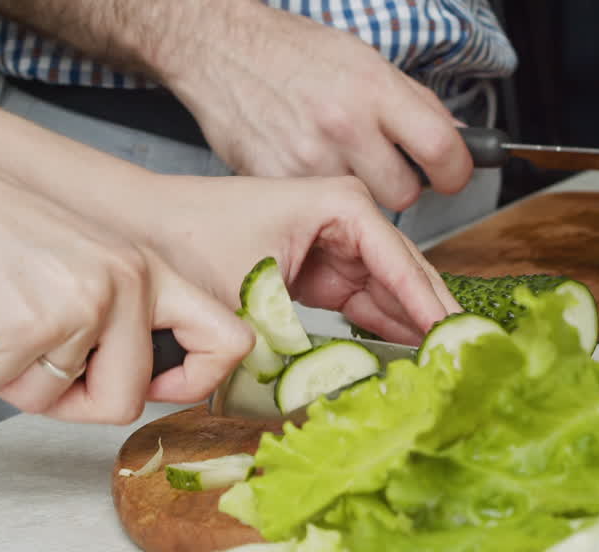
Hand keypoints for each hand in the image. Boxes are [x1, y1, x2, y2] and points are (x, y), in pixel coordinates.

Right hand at [0, 143, 252, 421]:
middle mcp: (126, 285)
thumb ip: (121, 314)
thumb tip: (138, 386)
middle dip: (75, 404)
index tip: (159, 389)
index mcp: (147, 270)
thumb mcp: (85, 259)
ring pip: (56, 401)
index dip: (197, 382)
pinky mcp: (29, 327)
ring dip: (12, 382)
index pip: (227, 339)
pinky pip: (2, 389)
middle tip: (35, 370)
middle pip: (126, 401)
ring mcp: (81, 306)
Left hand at [116, 174, 461, 345]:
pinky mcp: (317, 265)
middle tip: (458, 362)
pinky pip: (361, 300)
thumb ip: (296, 351)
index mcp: (339, 204)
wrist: (140, 227)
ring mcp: (332, 239)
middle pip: (404, 274)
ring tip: (438, 367)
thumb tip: (338, 394)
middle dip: (430, 318)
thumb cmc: (187, 239)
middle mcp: (344, 215)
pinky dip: (378, 329)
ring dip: (409, 328)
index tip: (455, 342)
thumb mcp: (247, 301)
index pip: (402, 261)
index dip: (431, 307)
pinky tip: (400, 358)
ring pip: (387, 290)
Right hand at [164, 2, 473, 211]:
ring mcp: (307, 156)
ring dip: (360, 190)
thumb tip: (456, 135)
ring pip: (362, 204)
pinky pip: (319, 202)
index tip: (452, 173)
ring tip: (340, 159)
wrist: (220, 46)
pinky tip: (308, 162)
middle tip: (386, 164)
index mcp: (374, 88)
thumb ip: (412, 101)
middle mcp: (344, 124)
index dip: (457, 170)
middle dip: (402, 185)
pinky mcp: (275, 177)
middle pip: (405, 194)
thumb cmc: (292, 50)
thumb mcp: (364, 58)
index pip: (442, 149)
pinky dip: (320, 191)